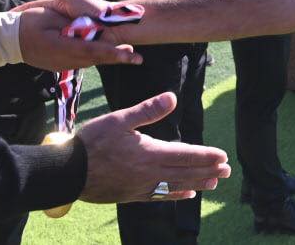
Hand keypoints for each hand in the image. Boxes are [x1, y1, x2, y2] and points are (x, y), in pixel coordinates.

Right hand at [17, 6, 140, 70]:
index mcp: (61, 47)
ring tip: (129, 56)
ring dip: (108, 58)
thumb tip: (87, 27)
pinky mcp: (60, 65)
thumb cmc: (26, 23)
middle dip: (116, 58)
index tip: (129, 54)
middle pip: (95, 59)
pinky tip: (108, 53)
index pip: (92, 50)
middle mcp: (63, 60)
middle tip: (137, 58)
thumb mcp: (48, 17)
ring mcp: (61, 65)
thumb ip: (69, 25)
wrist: (6, 40)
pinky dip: (95, 57)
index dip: (112, 53)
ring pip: (89, 61)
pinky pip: (81, 61)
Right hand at [77, 92, 230, 203]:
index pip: (186, 154)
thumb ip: (148, 110)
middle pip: (186, 172)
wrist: (66, 172)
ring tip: (215, 182)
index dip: (206, 156)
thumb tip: (173, 97)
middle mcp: (149, 173)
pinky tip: (187, 194)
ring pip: (176, 186)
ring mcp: (141, 186)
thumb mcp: (119, 119)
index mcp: (149, 153)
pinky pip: (159, 196)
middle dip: (208, 171)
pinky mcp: (131, 195)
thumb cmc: (92, 142)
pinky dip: (175, 195)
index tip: (223, 156)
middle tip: (228, 171)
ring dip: (197, 183)